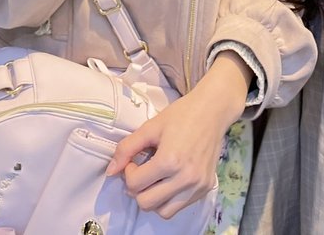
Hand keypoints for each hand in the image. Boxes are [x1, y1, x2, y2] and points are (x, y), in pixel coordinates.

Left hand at [105, 53, 249, 218]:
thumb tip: (110, 171)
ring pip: (163, 212)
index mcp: (169, 161)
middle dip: (137, 189)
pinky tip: (169, 180)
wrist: (213, 111)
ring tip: (154, 179)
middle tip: (141, 171)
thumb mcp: (150, 127)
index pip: (135, 184)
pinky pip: (180, 206)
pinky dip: (169, 199)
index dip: (128, 172)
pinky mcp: (205, 189)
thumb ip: (126, 149)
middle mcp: (185, 178)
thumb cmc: (181, 115)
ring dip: (153, 198)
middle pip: (146, 203)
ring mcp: (197, 186)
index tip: (134, 161)